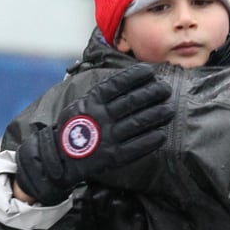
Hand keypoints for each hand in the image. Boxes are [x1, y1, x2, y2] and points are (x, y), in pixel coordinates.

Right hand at [15, 63, 172, 203]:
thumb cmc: (74, 128)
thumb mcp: (81, 104)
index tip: (150, 72)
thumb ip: (101, 94)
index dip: (136, 77)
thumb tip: (126, 80)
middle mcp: (100, 117)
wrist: (59, 158)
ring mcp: (107, 137)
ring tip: (169, 110)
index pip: (118, 84)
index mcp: (91, 101)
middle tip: (165, 90)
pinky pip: (136, 147)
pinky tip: (162, 134)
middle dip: (153, 93)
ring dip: (157, 115)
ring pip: (138, 123)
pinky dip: (151, 140)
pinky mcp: (113, 156)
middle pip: (132, 102)